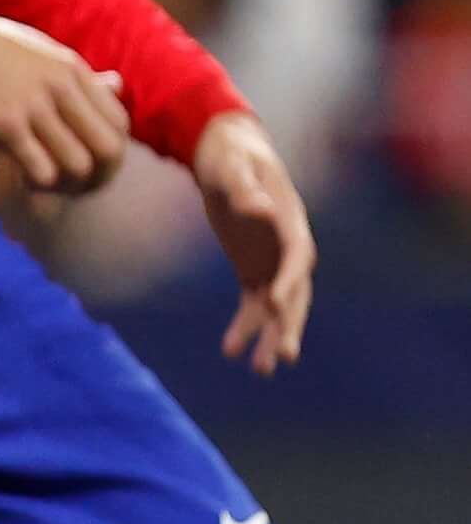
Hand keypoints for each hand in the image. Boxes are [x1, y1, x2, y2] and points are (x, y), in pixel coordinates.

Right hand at [0, 0, 130, 194]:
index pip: (119, 123)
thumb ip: (76, 74)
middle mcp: (61, 87)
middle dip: (99, 177)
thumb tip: (116, 84)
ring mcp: (34, 106)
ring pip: (79, 164)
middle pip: (110, 149)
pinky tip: (25, 180)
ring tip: (47, 183)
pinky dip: (40, 184)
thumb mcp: (39, 52)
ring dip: (67, 185)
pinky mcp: (4, 124)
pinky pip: (42, 169)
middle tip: (75, 185)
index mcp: (72, 69)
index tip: (88, 163)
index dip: (110, 153)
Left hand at [190, 109, 314, 372]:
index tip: (276, 303)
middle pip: (296, 291)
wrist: (226, 154)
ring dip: (271, 336)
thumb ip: (244, 187)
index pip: (298, 255)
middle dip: (290, 323)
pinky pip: (253, 304)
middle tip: (285, 356)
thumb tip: (260, 208)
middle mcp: (287, 247)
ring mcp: (272, 261)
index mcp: (290, 221)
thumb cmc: (230, 156)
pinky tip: (230, 350)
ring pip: (278, 307)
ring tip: (261, 370)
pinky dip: (244, 327)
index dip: (290, 278)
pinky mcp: (253, 269)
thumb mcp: (231, 166)